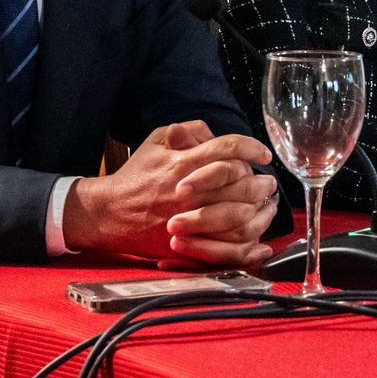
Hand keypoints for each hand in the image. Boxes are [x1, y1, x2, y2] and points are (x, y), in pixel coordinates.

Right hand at [62, 122, 278, 268]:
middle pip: (239, 183)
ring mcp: (188, 219)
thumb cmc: (134, 176)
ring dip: (258, 210)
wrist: (107, 214)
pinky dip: (248, 243)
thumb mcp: (155, 142)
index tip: (264, 154)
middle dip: (261, 182)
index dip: (252, 148)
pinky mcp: (186, 243)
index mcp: (181, 163)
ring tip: (266, 206)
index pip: (227, 149)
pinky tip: (257, 236)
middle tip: (269, 183)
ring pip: (238, 215)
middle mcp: (188, 191)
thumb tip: (215, 132)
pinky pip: (226, 246)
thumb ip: (187, 131)